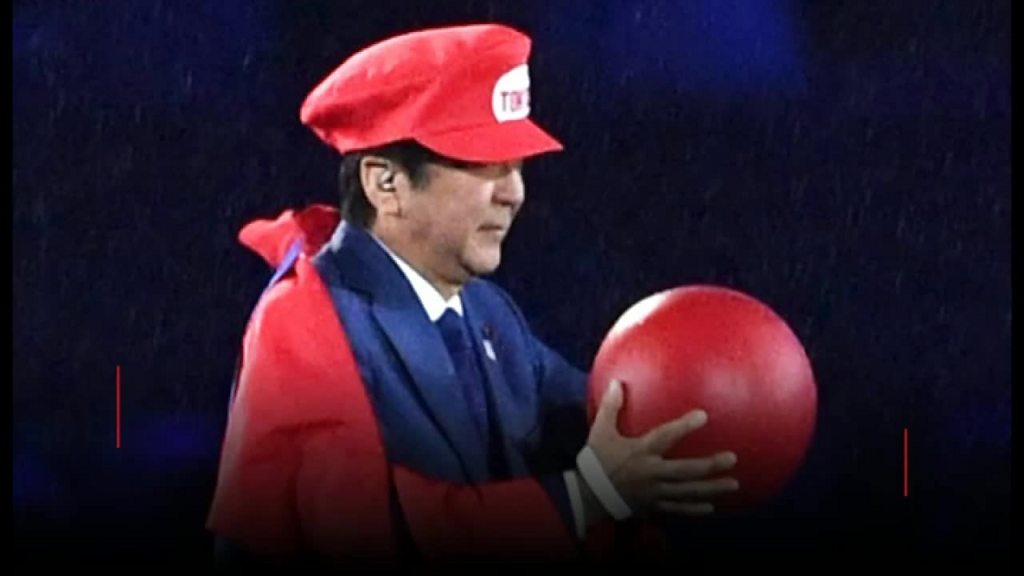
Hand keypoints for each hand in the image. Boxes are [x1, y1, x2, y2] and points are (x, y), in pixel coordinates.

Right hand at [584, 379, 738, 518]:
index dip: (684, 426)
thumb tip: (616, 382)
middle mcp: (652, 473)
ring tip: (733, 484)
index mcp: (641, 452)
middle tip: (732, 459)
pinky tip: (710, 507)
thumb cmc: (595, 461)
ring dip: (712, 488)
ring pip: (688, 492)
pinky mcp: (653, 506)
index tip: (703, 416)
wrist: (587, 496)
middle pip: (686, 471)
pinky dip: (694, 508)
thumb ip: (611, 407)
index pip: (666, 437)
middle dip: (710, 465)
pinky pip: (677, 509)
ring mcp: (655, 492)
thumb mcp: (600, 431)